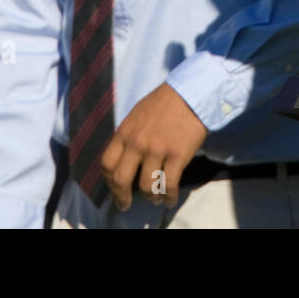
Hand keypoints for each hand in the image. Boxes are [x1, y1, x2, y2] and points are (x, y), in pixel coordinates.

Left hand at [98, 83, 207, 212]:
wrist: (191, 93)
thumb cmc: (164, 102)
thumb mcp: (137, 115)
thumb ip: (129, 135)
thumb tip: (125, 158)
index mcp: (125, 131)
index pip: (107, 163)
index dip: (109, 182)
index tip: (115, 189)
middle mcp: (137, 142)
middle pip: (121, 179)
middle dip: (121, 197)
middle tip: (125, 204)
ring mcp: (157, 149)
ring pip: (146, 186)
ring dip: (150, 197)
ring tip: (154, 198)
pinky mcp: (177, 155)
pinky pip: (169, 184)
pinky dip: (168, 197)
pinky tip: (170, 199)